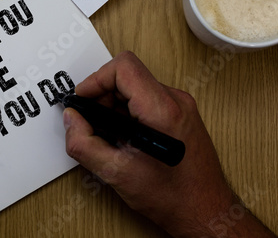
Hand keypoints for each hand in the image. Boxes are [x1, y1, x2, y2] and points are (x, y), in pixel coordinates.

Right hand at [63, 51, 274, 236]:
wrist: (205, 211)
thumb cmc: (172, 196)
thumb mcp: (117, 173)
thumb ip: (84, 144)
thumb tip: (72, 119)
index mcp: (162, 110)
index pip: (124, 67)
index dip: (96, 79)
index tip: (83, 98)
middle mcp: (175, 101)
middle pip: (128, 75)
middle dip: (102, 94)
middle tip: (91, 121)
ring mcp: (181, 106)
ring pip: (136, 86)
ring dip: (114, 104)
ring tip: (107, 132)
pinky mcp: (181, 113)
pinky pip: (147, 98)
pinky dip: (128, 111)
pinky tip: (122, 136)